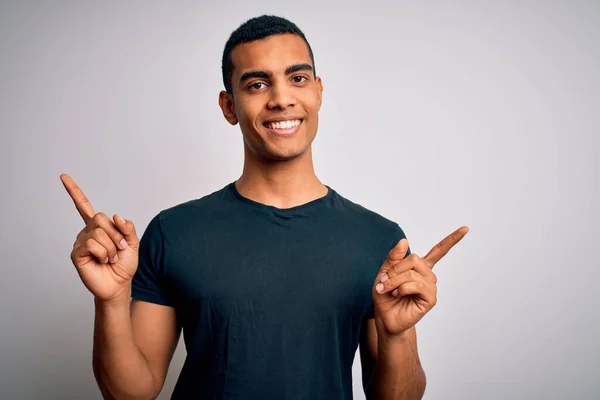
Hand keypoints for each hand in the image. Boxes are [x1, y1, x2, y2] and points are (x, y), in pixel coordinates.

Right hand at [61, 174, 139, 301]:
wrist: (119, 285)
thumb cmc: (124, 265)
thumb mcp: (132, 244)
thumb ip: (128, 228)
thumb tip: (116, 216)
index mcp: (99, 227)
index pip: (84, 206)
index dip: (74, 191)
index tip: (63, 177)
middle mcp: (87, 232)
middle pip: (101, 218)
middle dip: (116, 235)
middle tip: (119, 249)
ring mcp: (81, 242)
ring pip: (99, 233)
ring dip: (111, 247)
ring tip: (110, 258)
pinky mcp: (77, 253)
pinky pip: (92, 244)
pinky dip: (103, 253)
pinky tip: (102, 261)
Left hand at [372, 226, 468, 336]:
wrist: (384, 316)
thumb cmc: (385, 295)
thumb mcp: (385, 271)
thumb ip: (394, 256)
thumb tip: (405, 240)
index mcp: (420, 267)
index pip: (439, 251)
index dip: (452, 239)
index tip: (466, 229)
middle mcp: (428, 276)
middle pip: (415, 259)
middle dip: (396, 269)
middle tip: (385, 280)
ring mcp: (431, 287)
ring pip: (413, 273)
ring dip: (396, 280)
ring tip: (389, 289)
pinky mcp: (431, 299)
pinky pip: (417, 285)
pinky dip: (402, 288)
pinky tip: (398, 294)